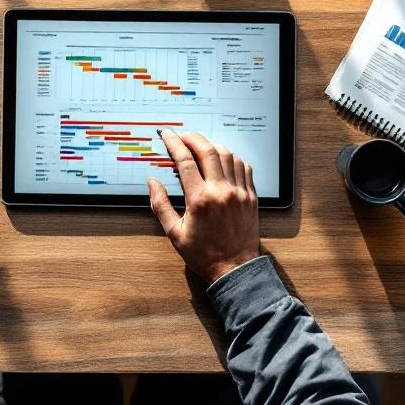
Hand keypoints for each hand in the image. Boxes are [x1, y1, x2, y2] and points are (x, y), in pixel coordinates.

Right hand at [147, 131, 259, 282]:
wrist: (235, 268)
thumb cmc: (204, 254)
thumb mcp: (174, 233)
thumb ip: (161, 205)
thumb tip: (152, 183)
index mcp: (200, 199)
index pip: (185, 161)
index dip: (174, 143)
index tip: (167, 136)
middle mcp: (221, 191)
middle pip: (208, 150)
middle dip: (193, 138)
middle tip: (183, 136)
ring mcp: (239, 192)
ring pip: (228, 155)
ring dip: (212, 145)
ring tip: (201, 146)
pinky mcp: (251, 196)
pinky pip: (244, 167)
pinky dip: (232, 158)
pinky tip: (224, 159)